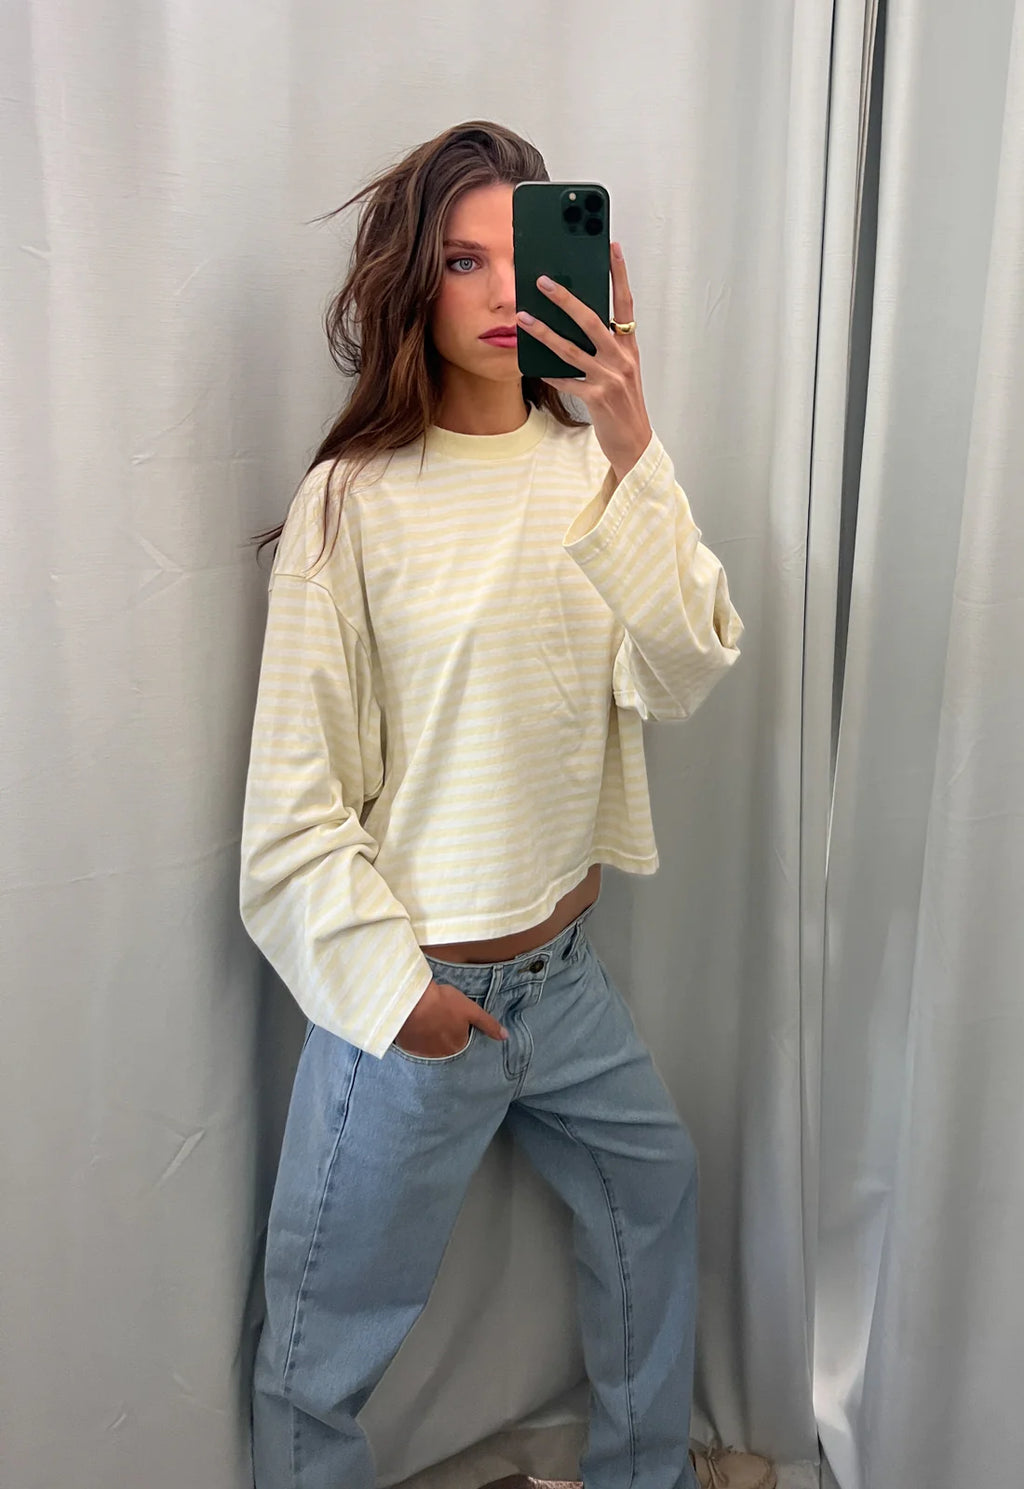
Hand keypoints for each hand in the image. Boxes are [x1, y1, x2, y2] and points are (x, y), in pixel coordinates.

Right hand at [394, 978, 508, 1058]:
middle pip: (445, 1046)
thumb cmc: (443, 1003)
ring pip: (429, 1046)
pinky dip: (415, 1037)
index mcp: (457, 1047)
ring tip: (426, 1020)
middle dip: (443, 1035)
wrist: (411, 1000)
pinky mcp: (406, 1047)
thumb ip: (488, 1024)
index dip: (458, 1030)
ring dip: (429, 1036)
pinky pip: (413, 1044)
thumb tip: (505, 1036)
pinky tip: (414, 1024)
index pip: (461, 1042)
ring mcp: (421, 1052)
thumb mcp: (470, 1010)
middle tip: (439, 1019)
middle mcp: (440, 1055)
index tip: (452, 1020)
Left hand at [516, 240, 653, 481]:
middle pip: (592, 319)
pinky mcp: (596, 398)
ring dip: (544, 332)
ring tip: (523, 318)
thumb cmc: (624, 404)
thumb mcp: (621, 370)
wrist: (634, 443)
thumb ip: (605, 346)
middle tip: (543, 281)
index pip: (625, 303)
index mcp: (630, 347)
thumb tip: (577, 321)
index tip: (611, 247)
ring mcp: (609, 378)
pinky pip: (566, 380)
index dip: (619, 274)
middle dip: (566, 299)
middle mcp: (622, 358)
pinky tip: (531, 365)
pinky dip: (549, 372)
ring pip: (572, 348)